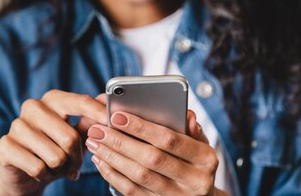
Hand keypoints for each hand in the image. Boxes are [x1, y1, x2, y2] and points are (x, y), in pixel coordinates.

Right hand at [0, 90, 106, 194]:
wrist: (25, 174)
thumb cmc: (55, 150)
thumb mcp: (76, 136)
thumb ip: (91, 121)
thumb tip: (107, 102)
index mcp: (53, 99)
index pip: (80, 102)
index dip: (98, 114)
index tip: (112, 123)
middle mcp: (33, 107)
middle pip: (70, 137)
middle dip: (76, 157)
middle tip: (74, 164)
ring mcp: (17, 125)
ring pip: (55, 156)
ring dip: (60, 169)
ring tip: (55, 167)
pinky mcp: (5, 145)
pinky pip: (38, 167)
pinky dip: (44, 176)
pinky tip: (41, 172)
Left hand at [86, 108, 225, 195]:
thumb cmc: (195, 161)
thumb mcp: (201, 143)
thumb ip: (192, 128)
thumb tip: (187, 114)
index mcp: (205, 159)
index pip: (170, 139)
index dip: (142, 128)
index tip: (117, 116)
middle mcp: (195, 180)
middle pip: (151, 159)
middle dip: (121, 142)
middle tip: (98, 129)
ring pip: (139, 176)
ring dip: (112, 158)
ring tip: (95, 142)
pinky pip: (132, 192)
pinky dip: (113, 175)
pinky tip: (101, 161)